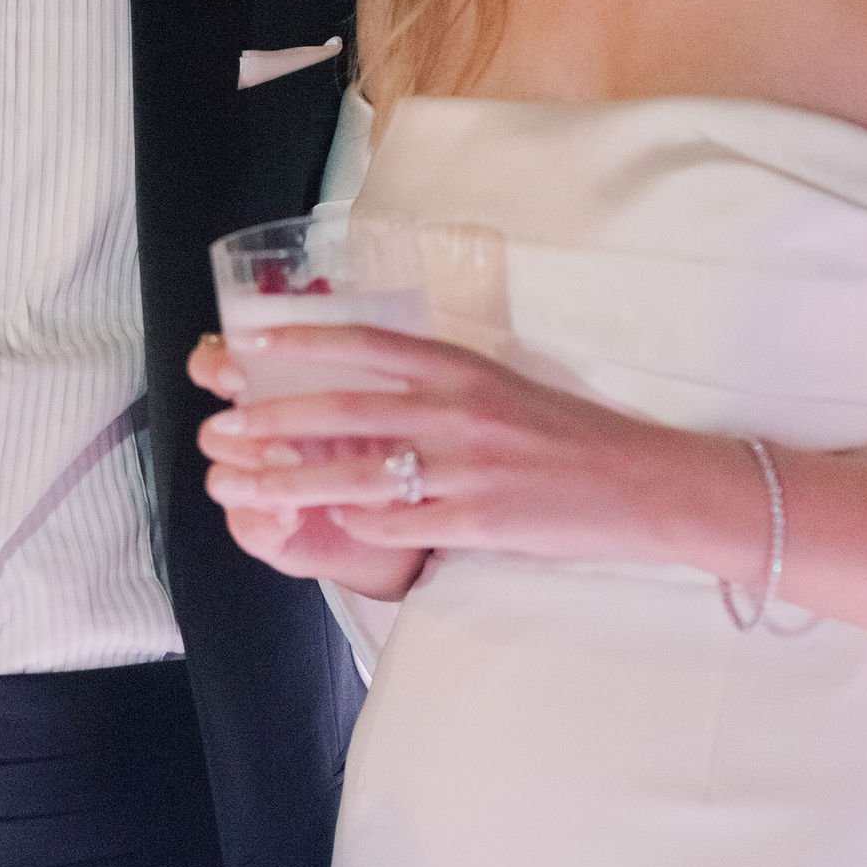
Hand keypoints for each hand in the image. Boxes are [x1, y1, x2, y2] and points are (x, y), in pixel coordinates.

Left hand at [192, 321, 721, 563]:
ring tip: (237, 487)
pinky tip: (324, 528)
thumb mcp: (502, 390)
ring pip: (357, 474)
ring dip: (289, 483)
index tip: (247, 341)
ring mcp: (469, 466)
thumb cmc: (569, 438)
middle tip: (220, 430)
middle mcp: (461, 409)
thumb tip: (362, 390)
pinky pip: (399, 524)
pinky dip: (356, 526)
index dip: (303, 339)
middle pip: (345, 411)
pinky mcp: (481, 519)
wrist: (647, 485)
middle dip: (272, 421)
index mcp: (464, 368)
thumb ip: (437, 387)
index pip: (368, 343)